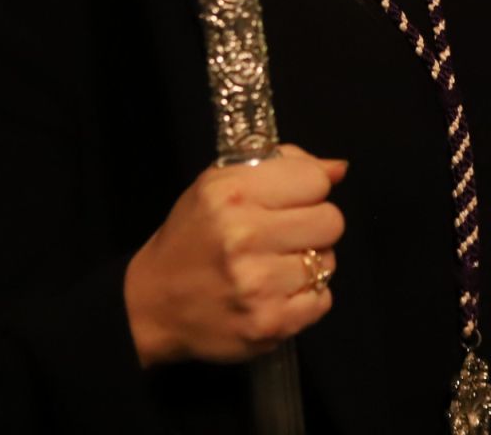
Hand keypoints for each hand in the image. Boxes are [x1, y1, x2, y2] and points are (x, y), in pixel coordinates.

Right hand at [123, 145, 347, 366]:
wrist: (151, 305)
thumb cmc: (191, 237)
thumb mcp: (220, 184)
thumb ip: (282, 166)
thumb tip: (339, 169)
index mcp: (232, 193)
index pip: (316, 180)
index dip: (307, 190)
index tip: (288, 202)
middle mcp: (245, 236)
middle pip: (331, 221)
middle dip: (313, 227)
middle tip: (284, 236)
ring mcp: (258, 284)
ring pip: (328, 262)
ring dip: (308, 264)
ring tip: (274, 266)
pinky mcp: (269, 324)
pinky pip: (323, 300)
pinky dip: (305, 298)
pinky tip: (276, 293)